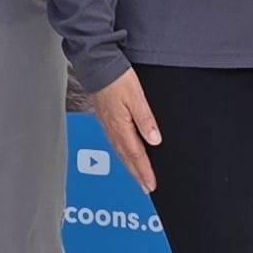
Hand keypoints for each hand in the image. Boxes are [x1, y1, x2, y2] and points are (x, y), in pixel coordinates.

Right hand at [90, 68, 161, 193]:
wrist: (97, 65)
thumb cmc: (116, 78)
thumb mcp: (136, 97)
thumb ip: (146, 120)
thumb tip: (155, 140)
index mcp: (121, 126)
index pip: (136, 155)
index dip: (144, 171)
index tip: (151, 184)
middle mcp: (112, 129)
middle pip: (127, 158)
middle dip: (137, 174)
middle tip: (146, 187)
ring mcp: (108, 125)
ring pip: (121, 152)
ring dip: (130, 166)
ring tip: (138, 176)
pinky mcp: (106, 119)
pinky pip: (116, 142)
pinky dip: (123, 153)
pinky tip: (126, 154)